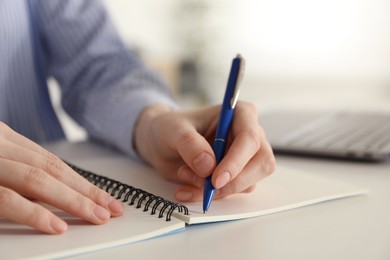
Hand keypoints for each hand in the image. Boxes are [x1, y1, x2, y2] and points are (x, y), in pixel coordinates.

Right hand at [0, 122, 123, 233]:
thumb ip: (18, 176)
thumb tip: (52, 196)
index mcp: (4, 140)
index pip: (51, 161)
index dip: (80, 182)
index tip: (105, 198)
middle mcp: (0, 145)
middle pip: (51, 168)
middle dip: (85, 191)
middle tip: (110, 209)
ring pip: (37, 179)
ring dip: (72, 200)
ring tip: (96, 217)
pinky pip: (6, 198)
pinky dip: (34, 213)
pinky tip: (58, 225)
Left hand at [134, 101, 275, 201]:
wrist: (161, 142)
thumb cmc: (171, 127)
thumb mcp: (174, 130)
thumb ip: (190, 144)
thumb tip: (208, 166)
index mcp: (240, 114)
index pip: (250, 138)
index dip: (236, 160)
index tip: (216, 179)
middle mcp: (249, 135)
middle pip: (261, 163)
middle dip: (233, 181)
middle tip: (206, 188)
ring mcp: (245, 157)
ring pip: (249, 182)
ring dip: (217, 189)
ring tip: (184, 176)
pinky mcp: (236, 175)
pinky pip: (232, 192)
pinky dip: (209, 196)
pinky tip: (187, 189)